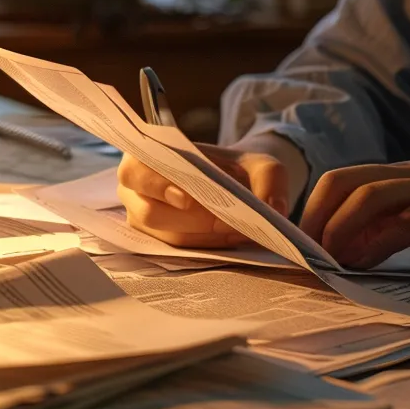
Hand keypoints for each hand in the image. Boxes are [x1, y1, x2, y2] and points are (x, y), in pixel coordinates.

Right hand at [118, 143, 290, 247]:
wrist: (236, 185)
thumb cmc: (238, 170)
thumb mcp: (263, 166)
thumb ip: (270, 181)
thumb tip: (274, 208)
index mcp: (146, 156)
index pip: (136, 172)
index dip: (155, 185)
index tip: (186, 198)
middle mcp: (135, 190)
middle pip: (149, 213)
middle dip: (190, 220)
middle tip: (225, 221)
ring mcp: (142, 219)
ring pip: (166, 236)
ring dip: (202, 236)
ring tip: (235, 229)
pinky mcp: (155, 242)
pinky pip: (176, 251)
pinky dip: (205, 246)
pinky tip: (227, 237)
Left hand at [301, 161, 409, 268]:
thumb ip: (400, 231)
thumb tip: (356, 253)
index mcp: (408, 177)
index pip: (345, 180)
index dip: (313, 209)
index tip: (298, 244)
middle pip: (345, 180)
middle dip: (315, 216)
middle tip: (304, 254)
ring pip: (371, 193)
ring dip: (340, 227)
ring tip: (328, 259)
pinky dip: (383, 239)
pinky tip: (367, 262)